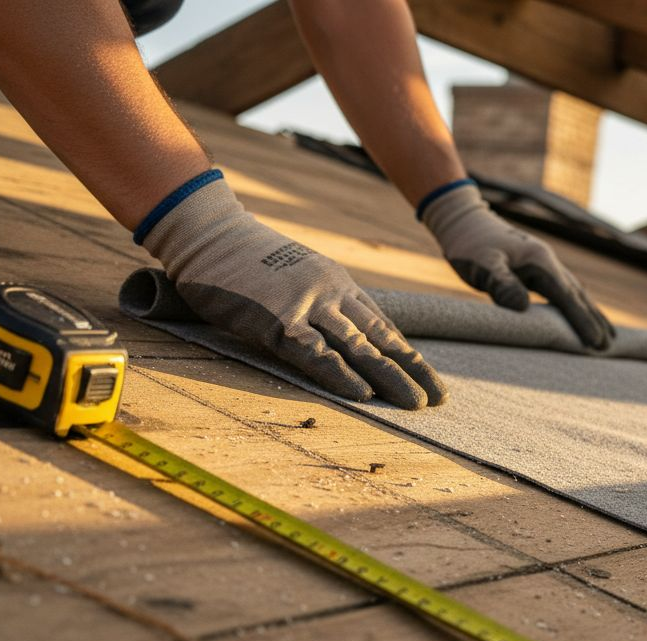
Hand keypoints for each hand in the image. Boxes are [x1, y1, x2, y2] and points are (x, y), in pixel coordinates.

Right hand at [142, 177, 446, 407]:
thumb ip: (318, 301)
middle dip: (411, 370)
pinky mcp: (276, 320)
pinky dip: (341, 374)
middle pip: (380, 338)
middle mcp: (331, 293)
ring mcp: (306, 304)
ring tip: (414, 403)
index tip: (428, 379)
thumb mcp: (296, 273)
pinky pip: (315, 353)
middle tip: (437, 398)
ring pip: (357, 346)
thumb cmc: (245, 258)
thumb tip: (335, 333)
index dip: (406, 355)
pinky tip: (363, 393)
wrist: (208, 231)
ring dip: (389, 377)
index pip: (382, 325)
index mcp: (337, 284)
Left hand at [421, 182, 614, 349]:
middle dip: (594, 321)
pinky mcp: (537, 267)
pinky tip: (583, 313)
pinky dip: (578, 304)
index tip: (595, 343)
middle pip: (578, 296)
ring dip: (591, 313)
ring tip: (608, 335)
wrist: (464, 219)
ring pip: (575, 292)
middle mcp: (548, 261)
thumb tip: (522, 307)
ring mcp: (544, 263)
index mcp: (539, 262)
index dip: (581, 321)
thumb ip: (501, 284)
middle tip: (608, 348)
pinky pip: (564, 290)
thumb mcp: (482, 264)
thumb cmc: (470, 244)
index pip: (566, 297)